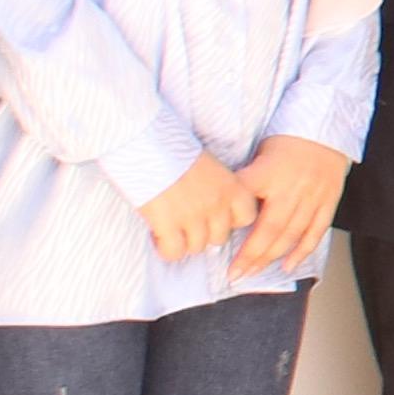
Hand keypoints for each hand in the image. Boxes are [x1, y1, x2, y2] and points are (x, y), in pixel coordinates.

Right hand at [134, 151, 257, 260]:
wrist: (147, 142)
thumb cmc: (172, 147)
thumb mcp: (207, 164)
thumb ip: (215, 187)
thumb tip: (210, 208)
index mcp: (231, 186)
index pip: (246, 217)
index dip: (229, 219)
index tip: (213, 214)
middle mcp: (217, 203)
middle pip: (220, 237)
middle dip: (204, 233)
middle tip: (186, 223)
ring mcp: (193, 216)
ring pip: (197, 247)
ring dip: (183, 241)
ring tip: (169, 228)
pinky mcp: (168, 224)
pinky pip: (174, 252)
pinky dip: (166, 248)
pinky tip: (158, 235)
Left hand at [230, 135, 348, 278]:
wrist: (326, 129)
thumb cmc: (288, 140)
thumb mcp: (260, 152)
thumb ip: (246, 178)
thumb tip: (222, 202)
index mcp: (269, 173)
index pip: (244, 203)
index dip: (229, 224)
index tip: (215, 241)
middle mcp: (291, 189)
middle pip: (268, 229)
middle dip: (249, 256)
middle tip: (234, 273)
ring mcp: (312, 198)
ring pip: (290, 236)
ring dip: (270, 258)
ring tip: (253, 272)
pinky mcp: (327, 203)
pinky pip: (315, 233)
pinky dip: (302, 252)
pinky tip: (288, 266)